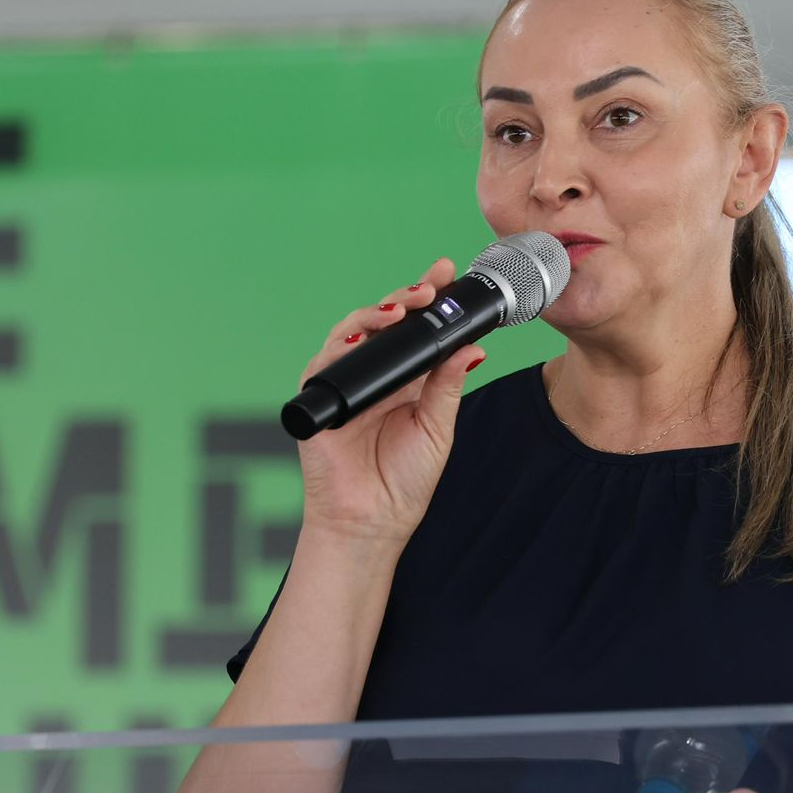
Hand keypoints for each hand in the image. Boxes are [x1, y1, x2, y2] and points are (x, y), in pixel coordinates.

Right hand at [295, 257, 485, 544]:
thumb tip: (473, 348)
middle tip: (428, 288)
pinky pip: (326, 361)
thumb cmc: (405, 479)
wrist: (374, 519)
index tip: (447, 272)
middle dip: (405, 297)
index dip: (428, 296)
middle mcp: (376, 373)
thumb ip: (448, 385)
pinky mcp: (319, 396)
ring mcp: (346, 381)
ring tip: (400, 310)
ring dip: (374, 314)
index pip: (417, 327)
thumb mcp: (437, 427)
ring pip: (353, 330)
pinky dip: (341, 345)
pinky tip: (360, 337)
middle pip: (384, 320)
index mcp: (407, 377)